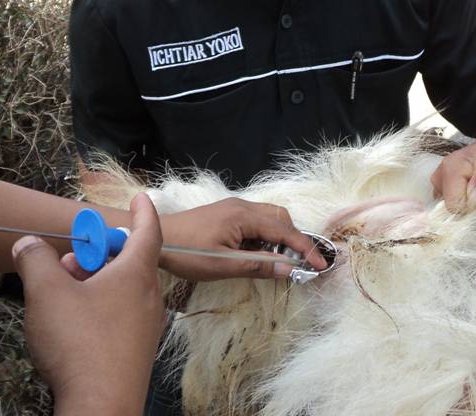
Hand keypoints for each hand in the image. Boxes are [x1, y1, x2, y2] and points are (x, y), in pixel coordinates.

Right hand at [13, 193, 165, 415]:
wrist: (99, 407)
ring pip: (122, 290)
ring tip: (62, 294)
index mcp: (137, 274)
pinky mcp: (135, 351)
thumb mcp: (46, 292)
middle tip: (68, 261)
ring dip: (94, 283)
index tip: (139, 198)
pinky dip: (99, 307)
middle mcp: (149, 297)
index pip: (147, 230)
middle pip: (128, 261)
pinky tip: (71, 323)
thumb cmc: (79, 346)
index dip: (142, 210)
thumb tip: (27, 244)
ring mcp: (145, 326)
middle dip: (98, 254)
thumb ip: (34, 259)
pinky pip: (120, 315)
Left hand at [158, 197, 326, 280]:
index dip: (304, 248)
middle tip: (302, 263)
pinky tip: (260, 253)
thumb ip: (258, 265)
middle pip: (281, 218)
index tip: (320, 264)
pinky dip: (266, 236)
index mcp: (244, 216)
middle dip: (295, 239)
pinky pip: (256, 221)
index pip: (284, 231)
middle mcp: (243, 206)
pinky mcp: (227, 214)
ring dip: (280, 238)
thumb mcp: (223, 265)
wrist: (155, 237)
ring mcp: (234, 208)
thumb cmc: (187, 252)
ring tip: (281, 261)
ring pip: (269, 218)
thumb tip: (289, 269)